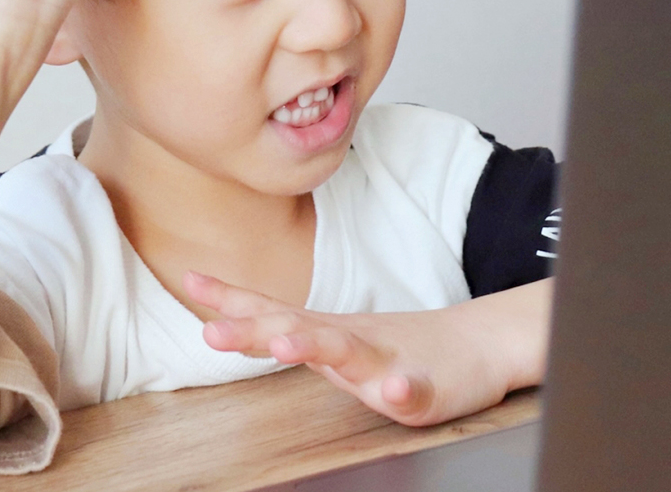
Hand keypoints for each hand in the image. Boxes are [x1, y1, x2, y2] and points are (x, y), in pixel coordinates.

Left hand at [183, 272, 550, 426]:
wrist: (479, 344)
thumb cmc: (403, 345)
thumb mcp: (339, 340)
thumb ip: (291, 333)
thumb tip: (229, 323)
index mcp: (329, 333)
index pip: (272, 312)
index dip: (231, 300)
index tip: (191, 281)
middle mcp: (352, 342)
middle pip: (299, 330)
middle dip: (255, 330)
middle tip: (212, 332)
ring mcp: (389, 361)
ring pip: (351, 353)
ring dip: (319, 347)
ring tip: (291, 345)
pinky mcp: (426, 387)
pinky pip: (412, 389)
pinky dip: (401, 387)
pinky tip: (392, 388)